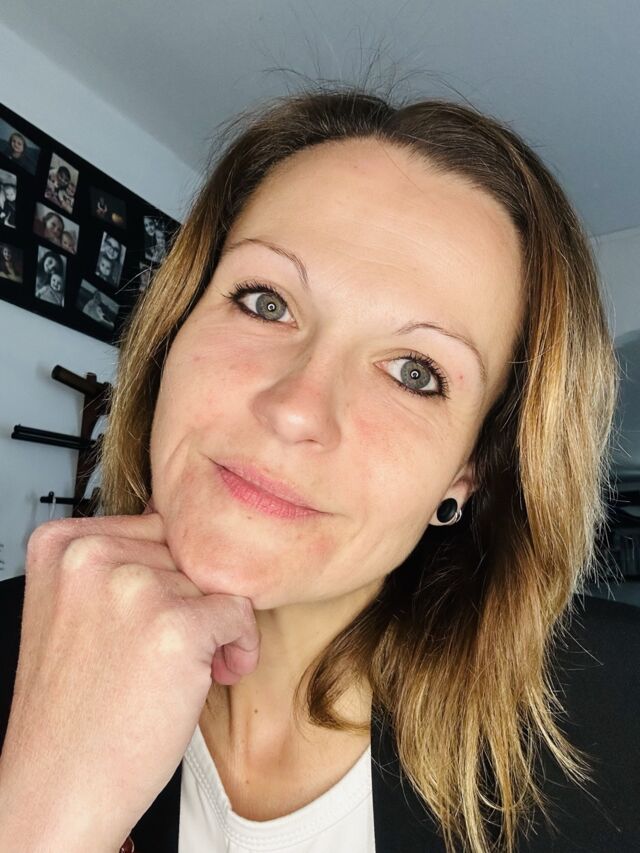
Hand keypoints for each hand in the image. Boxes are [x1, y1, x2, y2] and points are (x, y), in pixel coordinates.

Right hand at [0, 509, 259, 850]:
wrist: (60, 790)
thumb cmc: (75, 706)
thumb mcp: (76, 608)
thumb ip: (122, 558)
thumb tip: (192, 519)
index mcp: (61, 543)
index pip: (158, 525)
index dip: (170, 578)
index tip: (157, 620)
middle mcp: (91, 555)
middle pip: (189, 551)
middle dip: (195, 599)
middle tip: (173, 650)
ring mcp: (132, 587)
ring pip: (217, 579)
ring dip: (216, 624)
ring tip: (185, 669)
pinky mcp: (175, 626)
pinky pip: (241, 611)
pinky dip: (241, 646)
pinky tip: (212, 676)